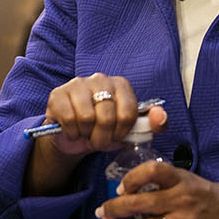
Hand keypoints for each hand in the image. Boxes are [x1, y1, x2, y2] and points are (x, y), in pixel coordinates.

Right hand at [25, 74, 168, 195]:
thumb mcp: (131, 131)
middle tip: (99, 140)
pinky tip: (73, 131)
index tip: (116, 136)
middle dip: (103, 137)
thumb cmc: (105, 131)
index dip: (122, 132)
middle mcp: (100, 79)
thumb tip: (160, 117)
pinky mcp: (58, 94)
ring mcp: (77, 84)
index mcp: (120, 84)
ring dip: (86, 135)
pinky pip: (68, 118)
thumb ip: (153, 124)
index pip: (129, 112)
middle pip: (107, 116)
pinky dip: (72, 132)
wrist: (75, 137)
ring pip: (87, 117)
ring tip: (86, 134)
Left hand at [94, 164, 218, 218]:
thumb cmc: (208, 198)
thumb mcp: (189, 180)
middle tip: (102, 212)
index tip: (120, 189)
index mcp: (183, 181)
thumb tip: (129, 190)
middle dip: (115, 208)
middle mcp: (183, 201)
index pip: (153, 170)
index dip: (132, 178)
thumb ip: (164, 183)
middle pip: (141, 203)